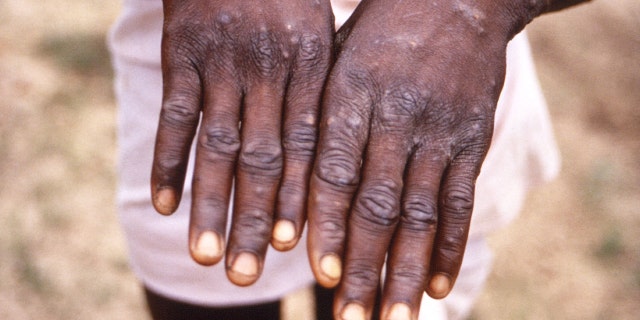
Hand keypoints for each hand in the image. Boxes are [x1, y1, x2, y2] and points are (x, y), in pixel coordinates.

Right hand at [151, 0, 332, 285]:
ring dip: (210, 205)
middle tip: (247, 273)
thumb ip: (323, 90)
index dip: (302, 199)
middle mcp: (270, 69)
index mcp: (313, 66)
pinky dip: (168, 160)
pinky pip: (176, 114)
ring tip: (205, 256)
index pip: (309, 146)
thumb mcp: (321, 31)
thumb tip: (329, 159)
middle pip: (263, 158)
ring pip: (217, 145)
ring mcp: (224, 61)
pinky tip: (165, 205)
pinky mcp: (183, 52)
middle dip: (256, 219)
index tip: (297, 249)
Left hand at [307, 0, 529, 316]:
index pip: (335, 171)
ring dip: (406, 272)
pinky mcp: (472, 140)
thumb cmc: (381, 32)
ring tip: (393, 318)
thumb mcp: (339, 59)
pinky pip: (461, 201)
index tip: (318, 274)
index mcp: (352, 93)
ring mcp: (439, 131)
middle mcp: (397, 117)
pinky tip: (438, 286)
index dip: (327, 225)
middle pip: (377, 204)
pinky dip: (450, 246)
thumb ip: (320, 120)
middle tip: (350, 318)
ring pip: (421, 214)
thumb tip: (294, 191)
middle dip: (363, 267)